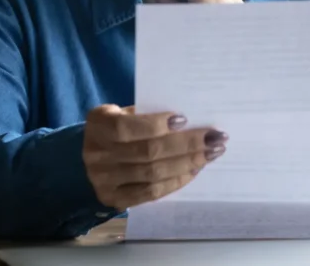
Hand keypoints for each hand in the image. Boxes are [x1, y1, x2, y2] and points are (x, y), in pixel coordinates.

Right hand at [83, 105, 227, 210]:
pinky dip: (175, 182)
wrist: (95, 152)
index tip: (185, 119)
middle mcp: (96, 154)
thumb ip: (149, 114)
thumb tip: (190, 121)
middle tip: (215, 139)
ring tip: (210, 154)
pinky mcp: (113, 198)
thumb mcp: (126, 111)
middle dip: (186, 145)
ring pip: (153, 175)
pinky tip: (193, 171)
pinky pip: (150, 193)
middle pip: (147, 152)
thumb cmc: (120, 124)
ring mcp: (103, 180)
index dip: (157, 124)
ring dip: (187, 164)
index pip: (127, 127)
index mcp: (98, 123)